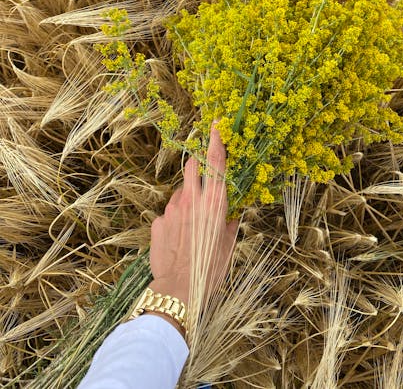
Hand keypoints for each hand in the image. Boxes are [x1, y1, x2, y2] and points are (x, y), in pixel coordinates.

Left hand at [148, 119, 239, 313]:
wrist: (179, 290)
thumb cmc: (210, 270)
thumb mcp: (227, 247)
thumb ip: (230, 225)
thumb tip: (232, 217)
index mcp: (215, 204)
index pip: (216, 163)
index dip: (216, 140)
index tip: (216, 124)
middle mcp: (193, 200)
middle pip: (191, 166)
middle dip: (196, 167)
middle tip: (201, 182)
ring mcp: (172, 209)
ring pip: (179, 192)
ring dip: (186, 199)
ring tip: (190, 225)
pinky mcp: (158, 222)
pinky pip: (167, 213)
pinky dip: (173, 220)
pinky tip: (177, 239)